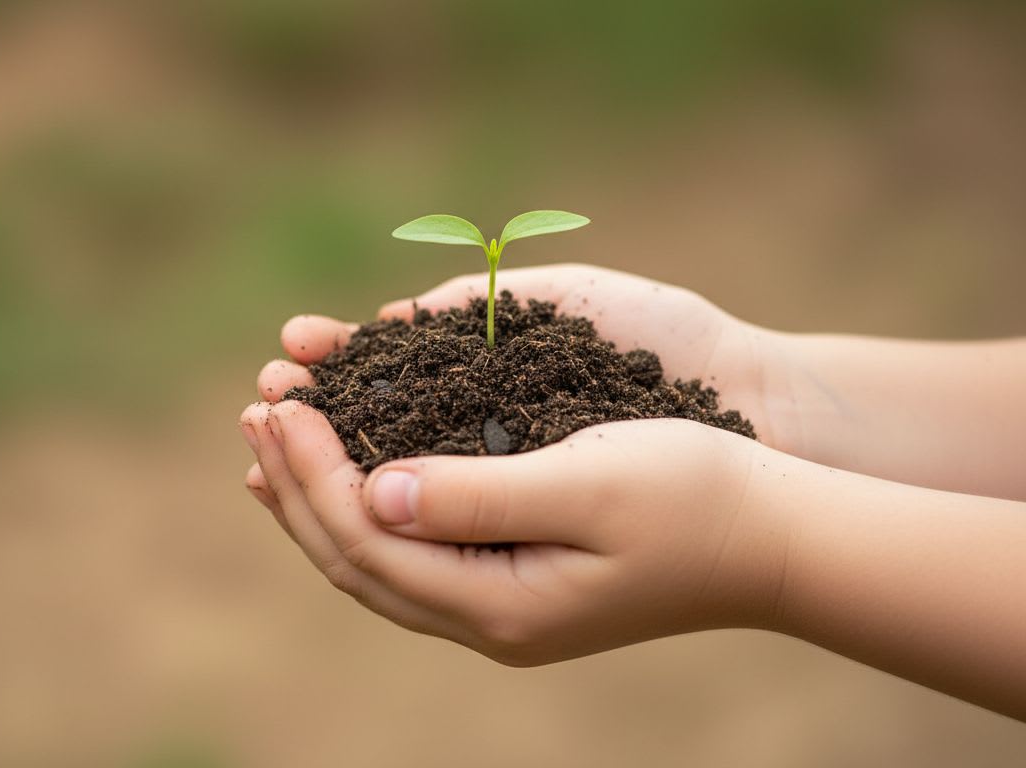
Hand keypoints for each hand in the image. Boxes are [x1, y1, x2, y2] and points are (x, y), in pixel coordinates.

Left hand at [239, 265, 795, 662]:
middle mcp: (486, 618)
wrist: (776, 537)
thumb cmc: (697, 497)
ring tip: (271, 439)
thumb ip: (476, 494)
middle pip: (353, 555)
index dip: (310, 469)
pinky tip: (346, 469)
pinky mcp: (514, 579)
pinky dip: (363, 505)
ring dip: (317, 495)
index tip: (278, 401)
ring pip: (375, 557)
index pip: (365, 538)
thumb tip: (373, 489)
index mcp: (497, 604)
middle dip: (295, 481)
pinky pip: (412, 548)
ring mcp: (499, 606)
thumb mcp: (588, 482)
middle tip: (254, 409)